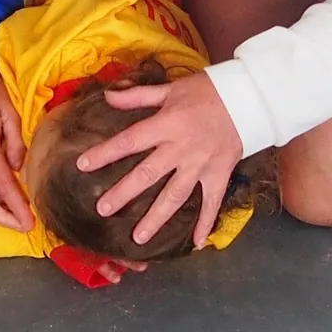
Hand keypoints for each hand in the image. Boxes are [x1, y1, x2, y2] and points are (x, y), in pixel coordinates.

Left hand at [74, 70, 242, 250]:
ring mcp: (200, 166)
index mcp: (165, 125)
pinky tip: (197, 243)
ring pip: (174, 196)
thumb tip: (107, 95)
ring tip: (138, 237)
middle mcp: (180, 149)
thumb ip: (138, 96)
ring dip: (156, 218)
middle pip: (147, 175)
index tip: (83, 165)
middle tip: (103, 209)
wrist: (248, 99)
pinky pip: (211, 204)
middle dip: (124, 193)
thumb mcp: (170, 88)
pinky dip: (206, 224)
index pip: (129, 141)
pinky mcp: (219, 175)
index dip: (105, 153)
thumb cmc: (206, 91)